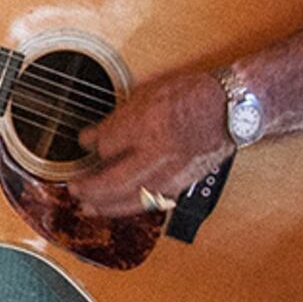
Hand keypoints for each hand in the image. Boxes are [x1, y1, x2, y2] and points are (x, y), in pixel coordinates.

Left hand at [66, 70, 235, 220]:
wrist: (229, 111)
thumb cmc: (191, 96)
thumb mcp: (148, 94)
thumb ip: (118, 118)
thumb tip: (91, 137)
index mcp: (148, 126)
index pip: (106, 144)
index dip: (90, 144)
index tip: (83, 142)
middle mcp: (158, 154)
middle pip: (113, 182)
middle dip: (89, 188)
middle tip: (73, 188)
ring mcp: (171, 174)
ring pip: (131, 200)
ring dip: (105, 206)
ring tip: (88, 207)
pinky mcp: (180, 185)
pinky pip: (149, 204)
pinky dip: (129, 207)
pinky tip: (119, 207)